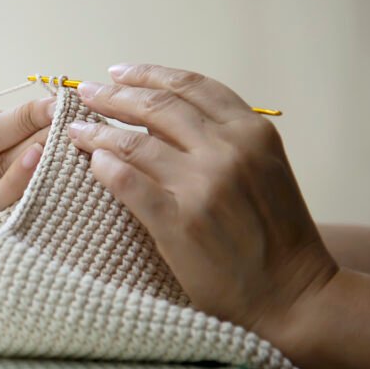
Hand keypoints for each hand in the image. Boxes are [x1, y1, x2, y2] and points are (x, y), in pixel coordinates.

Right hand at [0, 91, 53, 215]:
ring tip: (59, 134)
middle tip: (53, 105)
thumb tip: (57, 103)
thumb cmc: (28, 154)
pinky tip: (45, 165)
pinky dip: (30, 181)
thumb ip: (31, 116)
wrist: (42, 211)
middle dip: (18, 121)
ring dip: (34, 152)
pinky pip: (8, 206)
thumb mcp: (22, 126)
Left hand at [68, 64, 337, 337]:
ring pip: (134, 143)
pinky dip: (104, 168)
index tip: (118, 72)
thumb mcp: (261, 170)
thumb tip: (155, 119)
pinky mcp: (180, 221)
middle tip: (84, 92)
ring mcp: (203, 184)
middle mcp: (228, 150)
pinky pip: (128, 182)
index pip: (191, 87)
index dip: (148, 74)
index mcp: (252, 131)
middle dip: (113, 95)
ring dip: (97, 132)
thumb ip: (221, 140)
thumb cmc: (277, 236)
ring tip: (76, 130)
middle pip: (156, 107)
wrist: (294, 296)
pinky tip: (91, 164)